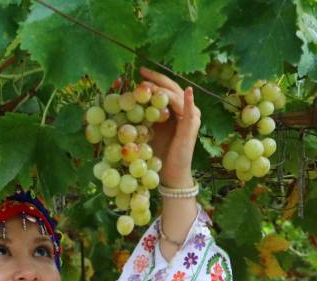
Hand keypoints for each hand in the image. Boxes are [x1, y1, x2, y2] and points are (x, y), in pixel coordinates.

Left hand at [139, 67, 201, 185]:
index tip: (138, 73)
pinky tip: (188, 91)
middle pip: (171, 88)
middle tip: (142, 71)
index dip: (152, 80)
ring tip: (150, 85)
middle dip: (156, 79)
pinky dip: (189, 100)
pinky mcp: (191, 127)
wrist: (169, 174)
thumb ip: (141, 117)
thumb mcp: (146, 131)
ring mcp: (191, 117)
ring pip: (176, 97)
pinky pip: (191, 111)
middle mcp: (185, 110)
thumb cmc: (157, 154)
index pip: (164, 89)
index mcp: (174, 110)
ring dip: (163, 89)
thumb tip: (124, 103)